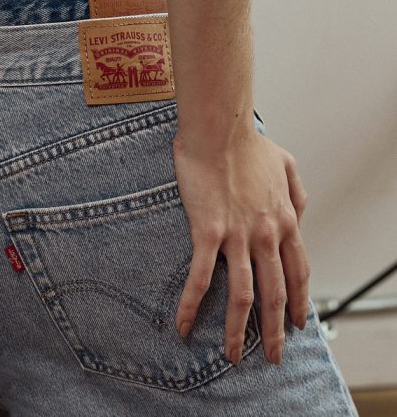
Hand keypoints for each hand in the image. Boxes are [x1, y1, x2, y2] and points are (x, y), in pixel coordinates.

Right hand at [172, 127, 309, 365]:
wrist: (218, 130)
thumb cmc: (246, 142)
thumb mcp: (287, 164)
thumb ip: (298, 193)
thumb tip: (301, 215)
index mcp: (285, 221)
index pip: (298, 272)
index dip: (299, 302)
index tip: (297, 323)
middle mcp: (266, 235)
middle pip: (275, 294)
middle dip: (275, 330)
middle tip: (272, 355)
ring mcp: (237, 236)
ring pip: (242, 295)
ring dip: (238, 330)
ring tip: (232, 355)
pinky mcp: (207, 233)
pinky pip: (200, 277)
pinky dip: (192, 304)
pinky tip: (184, 324)